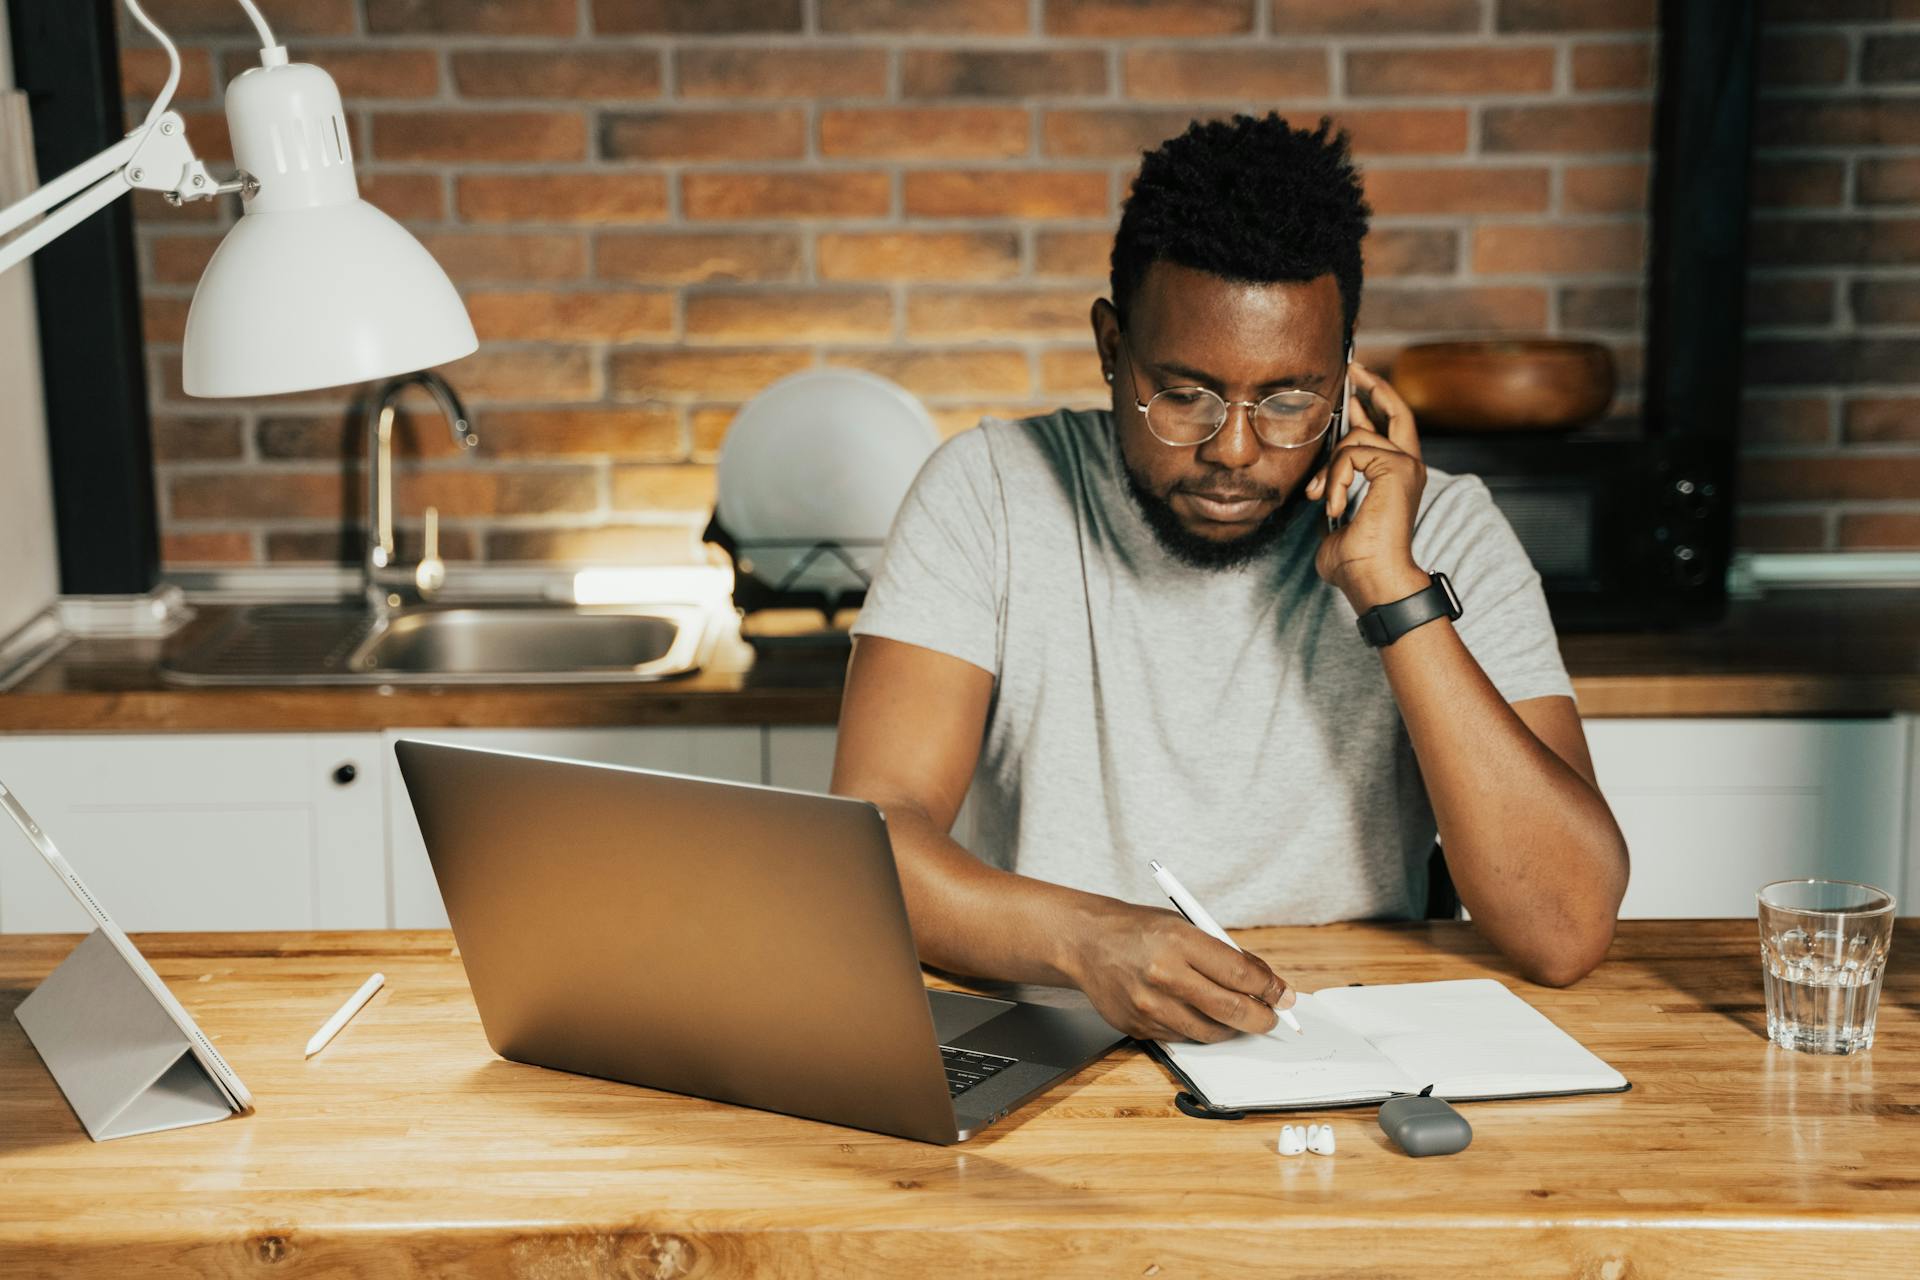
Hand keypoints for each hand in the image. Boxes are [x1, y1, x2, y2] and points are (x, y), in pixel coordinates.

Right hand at [1060, 900, 1295, 1042]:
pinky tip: (1198, 1013)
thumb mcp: (1184, 925)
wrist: (1086, 943)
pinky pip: (1183, 1036)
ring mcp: (1149, 1006)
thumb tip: (1263, 981)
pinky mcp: (1139, 1027)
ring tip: (1238, 1015)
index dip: (1269, 988)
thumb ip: (1221, 953)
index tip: (1283, 994)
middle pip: (1231, 1009)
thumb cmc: (1138, 930)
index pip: (1239, 974)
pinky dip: (1199, 1028)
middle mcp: (1164, 975)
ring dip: (1232, 1027)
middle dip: (1261, 1017)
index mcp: (1179, 942)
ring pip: (1210, 1032)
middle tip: (1271, 1016)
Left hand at [1304, 362, 1430, 611]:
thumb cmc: (1355, 560)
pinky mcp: (1397, 467)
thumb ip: (1334, 494)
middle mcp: (1409, 467)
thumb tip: (1320, 485)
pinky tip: (1333, 504)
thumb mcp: (1336, 519)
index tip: (1353, 393)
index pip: (1389, 430)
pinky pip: (1351, 454)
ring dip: (1329, 469)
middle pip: (1396, 412)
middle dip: (1374, 387)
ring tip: (1323, 499)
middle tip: (1354, 369)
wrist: (1373, 577)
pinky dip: (1334, 478)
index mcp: (1397, 478)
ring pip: (1356, 438)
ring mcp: (1406, 465)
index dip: (1372, 406)